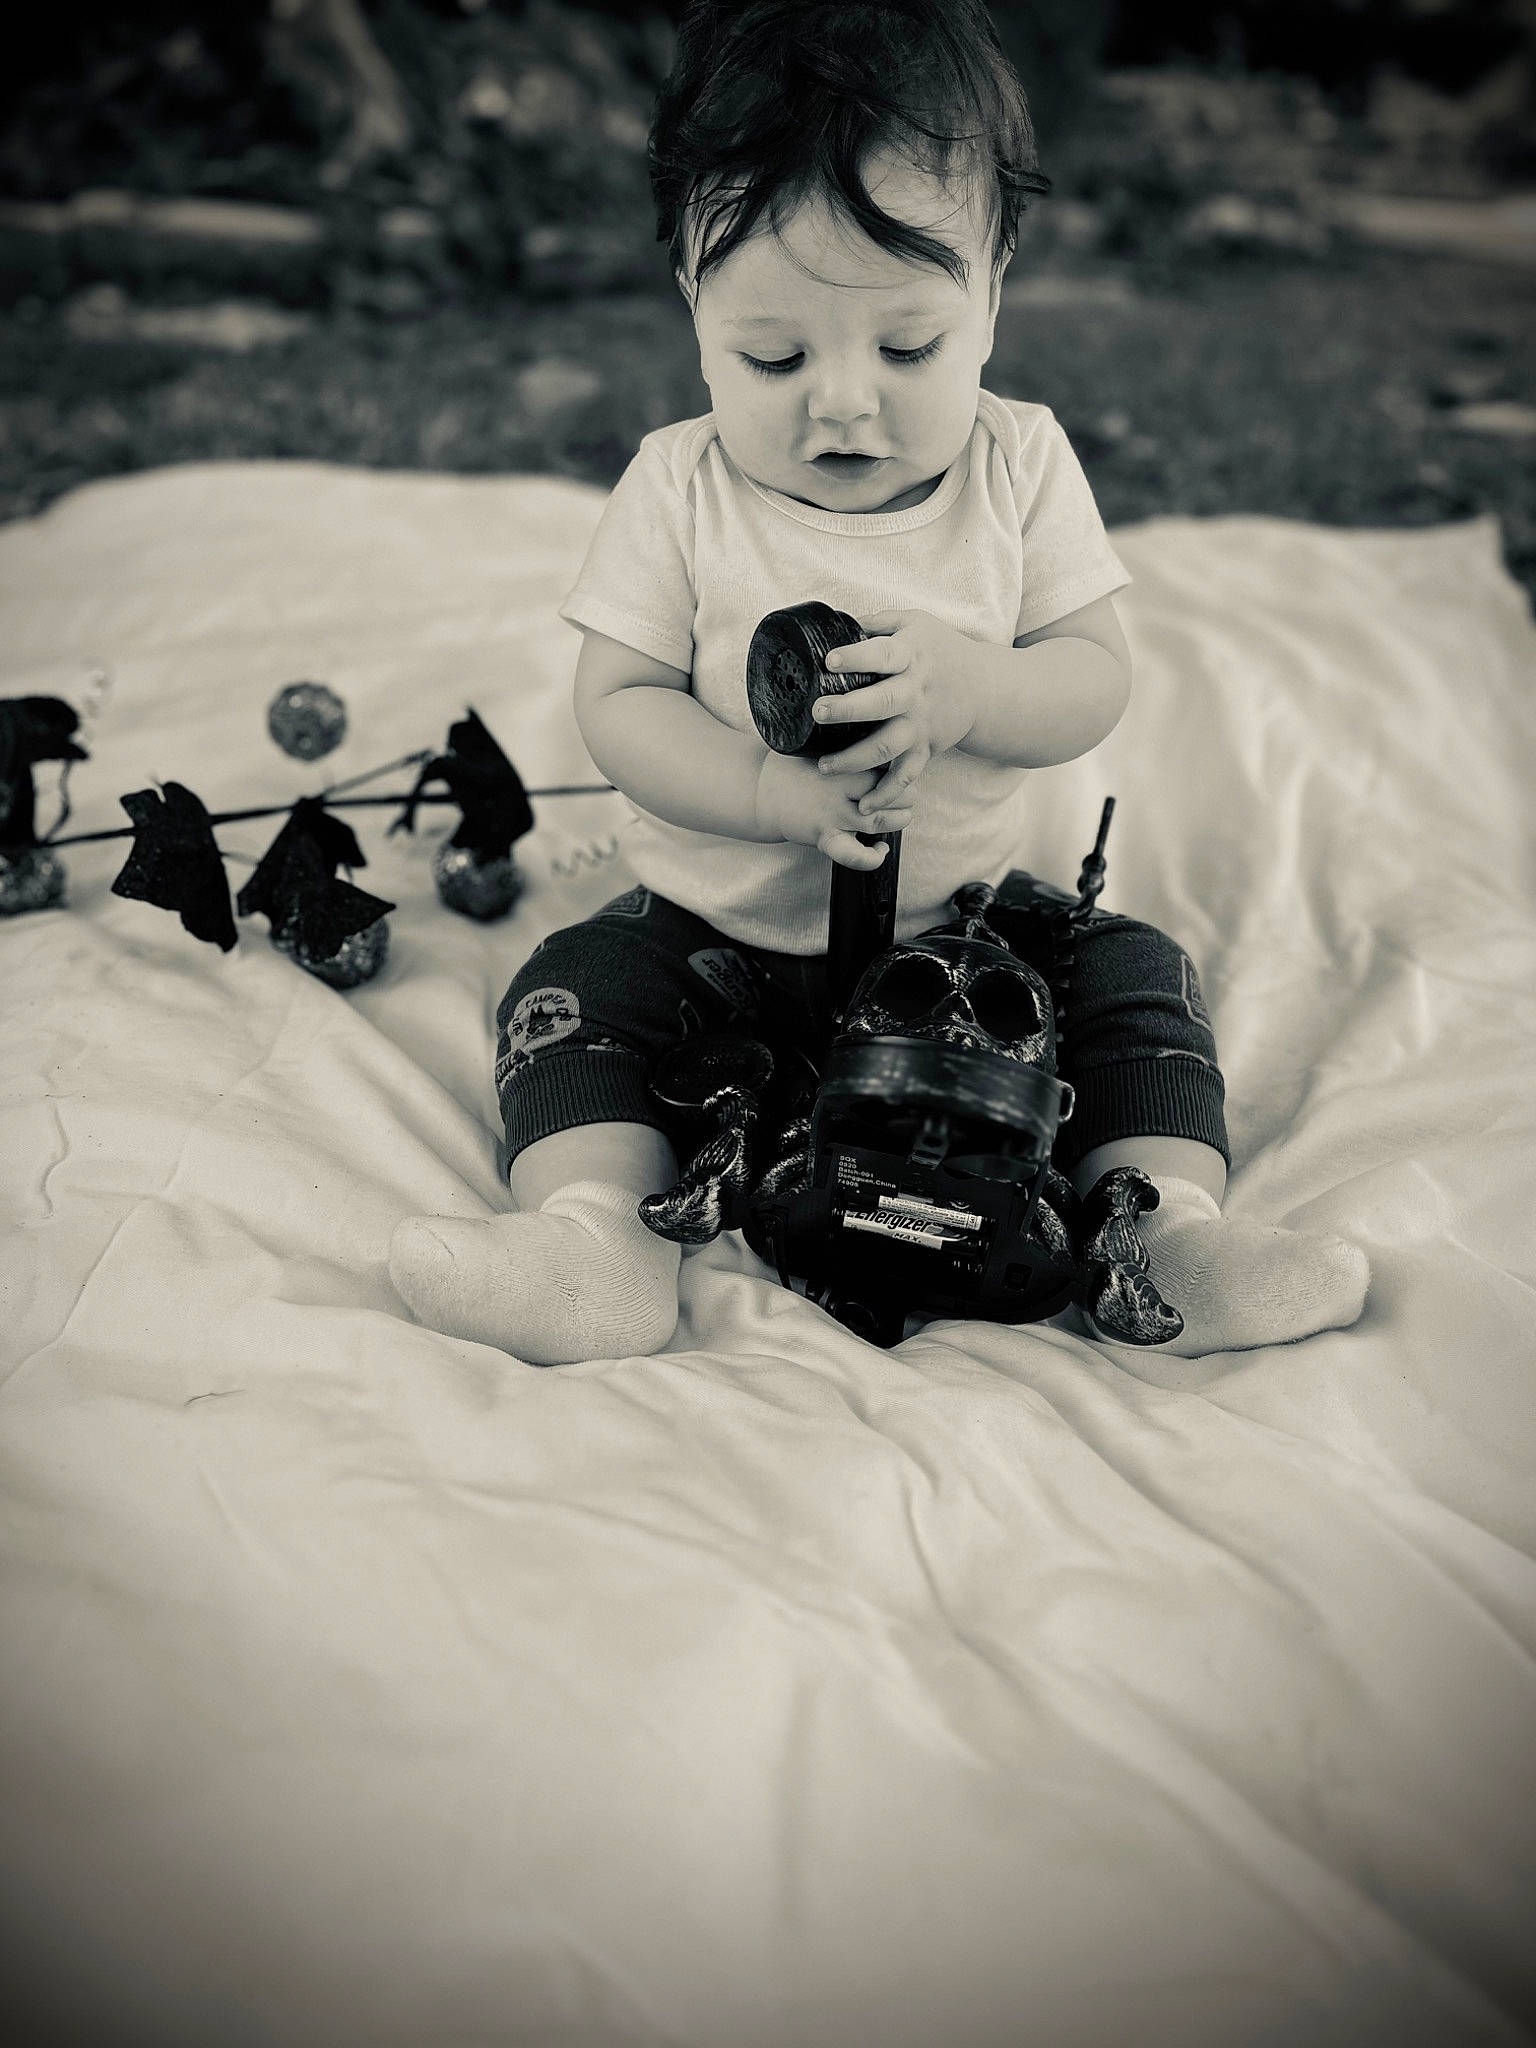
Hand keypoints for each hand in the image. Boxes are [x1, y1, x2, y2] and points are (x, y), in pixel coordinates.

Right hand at [756, 751, 912, 869]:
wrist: (762, 789)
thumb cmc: (798, 768)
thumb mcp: (825, 747)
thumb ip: (854, 749)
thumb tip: (890, 742)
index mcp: (841, 762)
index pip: (886, 763)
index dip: (901, 768)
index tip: (903, 769)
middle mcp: (838, 788)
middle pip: (888, 791)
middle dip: (906, 795)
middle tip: (907, 795)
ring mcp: (832, 814)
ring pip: (879, 820)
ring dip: (898, 820)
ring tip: (900, 816)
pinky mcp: (824, 837)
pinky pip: (853, 855)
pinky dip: (872, 857)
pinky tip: (880, 849)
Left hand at [813, 609, 979, 811]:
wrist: (985, 688)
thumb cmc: (941, 650)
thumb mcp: (915, 623)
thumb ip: (878, 621)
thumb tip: (836, 620)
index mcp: (911, 656)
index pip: (883, 654)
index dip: (857, 657)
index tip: (830, 661)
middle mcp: (915, 692)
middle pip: (882, 703)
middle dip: (849, 709)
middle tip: (819, 712)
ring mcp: (921, 724)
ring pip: (888, 746)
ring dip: (856, 759)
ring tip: (824, 767)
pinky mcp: (926, 748)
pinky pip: (906, 776)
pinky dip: (887, 794)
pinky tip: (863, 807)